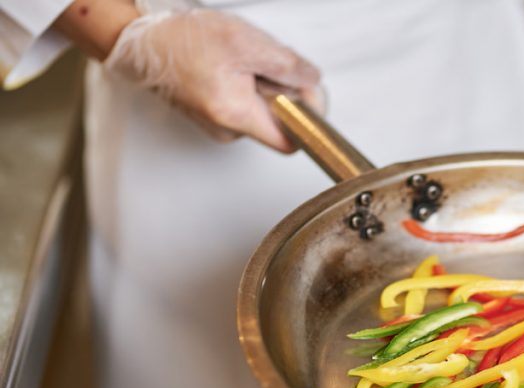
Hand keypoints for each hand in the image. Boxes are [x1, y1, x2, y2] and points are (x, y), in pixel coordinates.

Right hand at [104, 9, 322, 151]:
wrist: (140, 41)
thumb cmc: (182, 40)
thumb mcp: (246, 42)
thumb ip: (287, 65)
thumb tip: (312, 80)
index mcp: (237, 116)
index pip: (292, 141)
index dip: (308, 118)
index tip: (309, 93)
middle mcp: (228, 129)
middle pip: (279, 121)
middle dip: (284, 90)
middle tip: (266, 62)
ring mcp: (220, 124)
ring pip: (263, 110)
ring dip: (265, 83)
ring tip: (242, 60)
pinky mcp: (214, 114)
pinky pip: (246, 104)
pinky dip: (249, 84)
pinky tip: (232, 65)